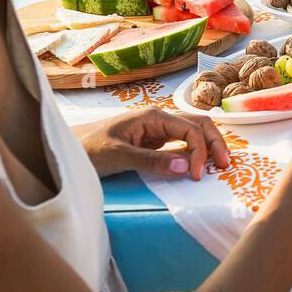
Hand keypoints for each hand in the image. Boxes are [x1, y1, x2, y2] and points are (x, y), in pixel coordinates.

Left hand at [77, 108, 230, 179]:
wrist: (67, 149)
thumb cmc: (88, 148)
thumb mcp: (118, 156)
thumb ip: (151, 161)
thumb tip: (186, 167)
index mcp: (154, 116)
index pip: (190, 130)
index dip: (200, 152)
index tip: (196, 176)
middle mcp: (160, 119)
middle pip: (199, 124)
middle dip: (215, 142)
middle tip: (225, 166)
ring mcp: (158, 130)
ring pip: (194, 131)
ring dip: (209, 144)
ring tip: (220, 163)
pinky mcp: (155, 142)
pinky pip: (182, 142)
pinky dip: (197, 151)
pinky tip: (202, 162)